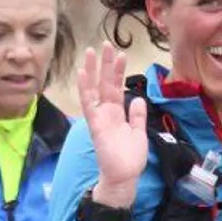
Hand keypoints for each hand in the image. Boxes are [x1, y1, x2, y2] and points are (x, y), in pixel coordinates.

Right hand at [76, 45, 145, 205]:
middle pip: (104, 83)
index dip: (117, 71)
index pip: (116, 87)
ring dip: (93, 70)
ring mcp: (99, 117)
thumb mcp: (139, 133)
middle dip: (105, 64)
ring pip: (94, 89)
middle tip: (105, 44)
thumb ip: (137, 116)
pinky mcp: (95, 125)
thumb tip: (139, 99)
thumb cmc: (130, 158)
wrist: (124, 176)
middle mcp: (106, 112)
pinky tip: (82, 73)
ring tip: (92, 51)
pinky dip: (84, 88)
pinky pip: (88, 104)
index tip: (120, 54)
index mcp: (117, 113)